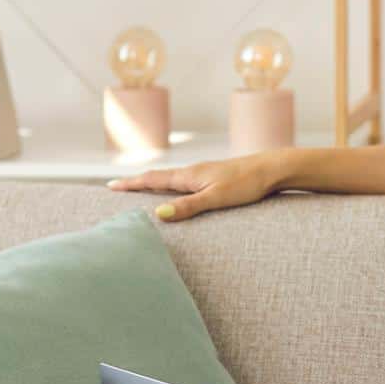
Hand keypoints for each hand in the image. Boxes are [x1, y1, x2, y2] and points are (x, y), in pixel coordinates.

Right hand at [106, 151, 286, 220]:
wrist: (274, 169)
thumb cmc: (247, 184)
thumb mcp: (217, 198)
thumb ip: (189, 207)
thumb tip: (158, 214)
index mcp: (189, 176)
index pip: (152, 179)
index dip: (131, 184)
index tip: (110, 187)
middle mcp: (193, 172)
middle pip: (158, 176)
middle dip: (137, 183)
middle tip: (117, 188)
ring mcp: (205, 173)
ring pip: (172, 178)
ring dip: (153, 183)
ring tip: (140, 189)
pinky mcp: (216, 177)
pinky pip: (185, 181)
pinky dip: (171, 186)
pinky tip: (177, 191)